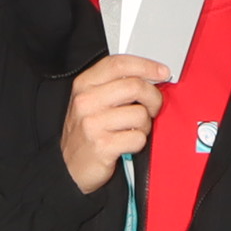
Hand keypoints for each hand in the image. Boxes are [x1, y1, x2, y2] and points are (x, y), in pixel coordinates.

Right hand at [60, 53, 165, 192]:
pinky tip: (127, 143)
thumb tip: (151, 76)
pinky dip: (138, 142)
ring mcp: (92, 124)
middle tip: (153, 107)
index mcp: (84, 85)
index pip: (119, 64)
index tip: (162, 72)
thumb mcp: (92, 101)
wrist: (69, 167)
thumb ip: (115, 84)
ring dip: (145, 125)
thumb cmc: (86, 132)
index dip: (146, 66)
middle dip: (153, 98)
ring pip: (140, 114)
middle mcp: (86, 101)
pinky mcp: (102, 145)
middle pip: (135, 86)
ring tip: (133, 129)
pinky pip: (138, 138)